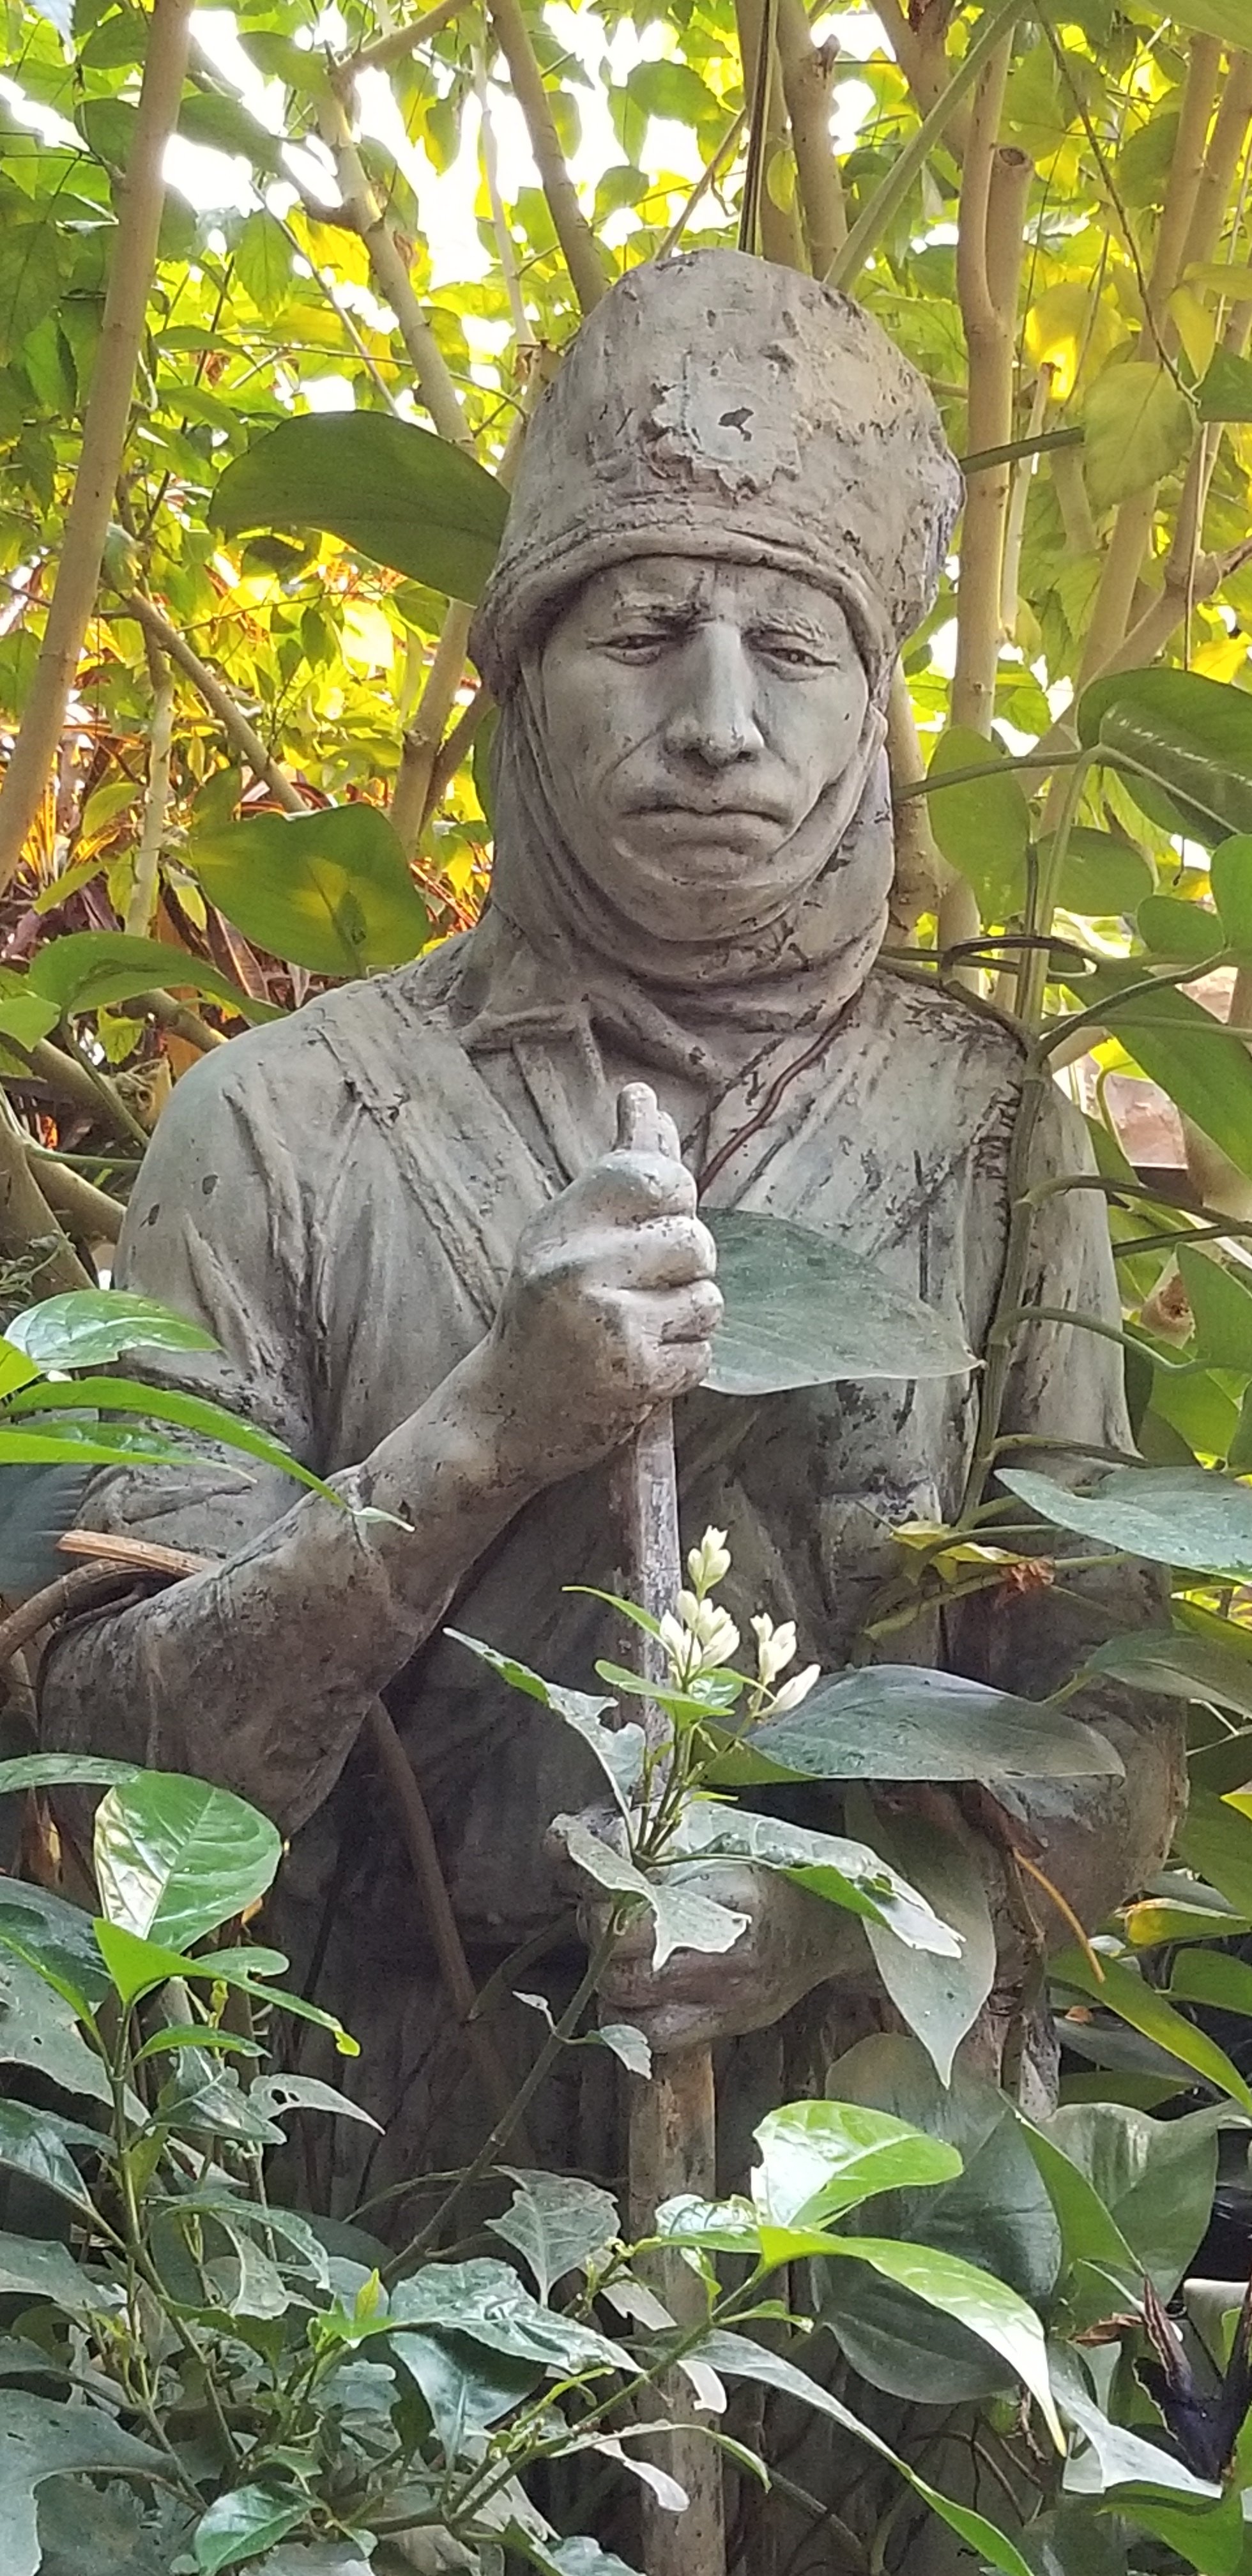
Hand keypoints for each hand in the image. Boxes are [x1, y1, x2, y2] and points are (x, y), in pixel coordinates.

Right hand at [479, 1108, 719, 1486]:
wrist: (503, 1416)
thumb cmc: (544, 1317)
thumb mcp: (565, 1237)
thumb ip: (616, 1172)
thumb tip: (645, 1099)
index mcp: (561, 1225)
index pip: (654, 1176)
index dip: (676, 1197)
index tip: (655, 1220)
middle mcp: (578, 1266)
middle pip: (694, 1239)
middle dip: (686, 1268)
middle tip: (644, 1290)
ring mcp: (607, 1322)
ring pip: (707, 1299)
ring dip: (687, 1322)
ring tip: (639, 1332)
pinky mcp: (634, 1375)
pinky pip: (703, 1354)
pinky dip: (683, 1367)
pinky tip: (641, 1369)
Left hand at [591, 1861, 856, 2054]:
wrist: (830, 1929)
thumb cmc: (769, 1875)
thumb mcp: (719, 1836)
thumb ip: (648, 1835)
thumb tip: (563, 1836)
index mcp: (728, 1885)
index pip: (635, 1887)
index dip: (594, 1876)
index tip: (582, 1860)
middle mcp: (726, 1944)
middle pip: (621, 1941)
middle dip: (597, 1921)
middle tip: (603, 1908)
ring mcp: (725, 1993)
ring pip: (625, 1990)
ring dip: (607, 1968)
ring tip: (620, 1948)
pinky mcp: (724, 2025)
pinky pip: (650, 2035)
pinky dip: (628, 2014)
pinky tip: (637, 1990)